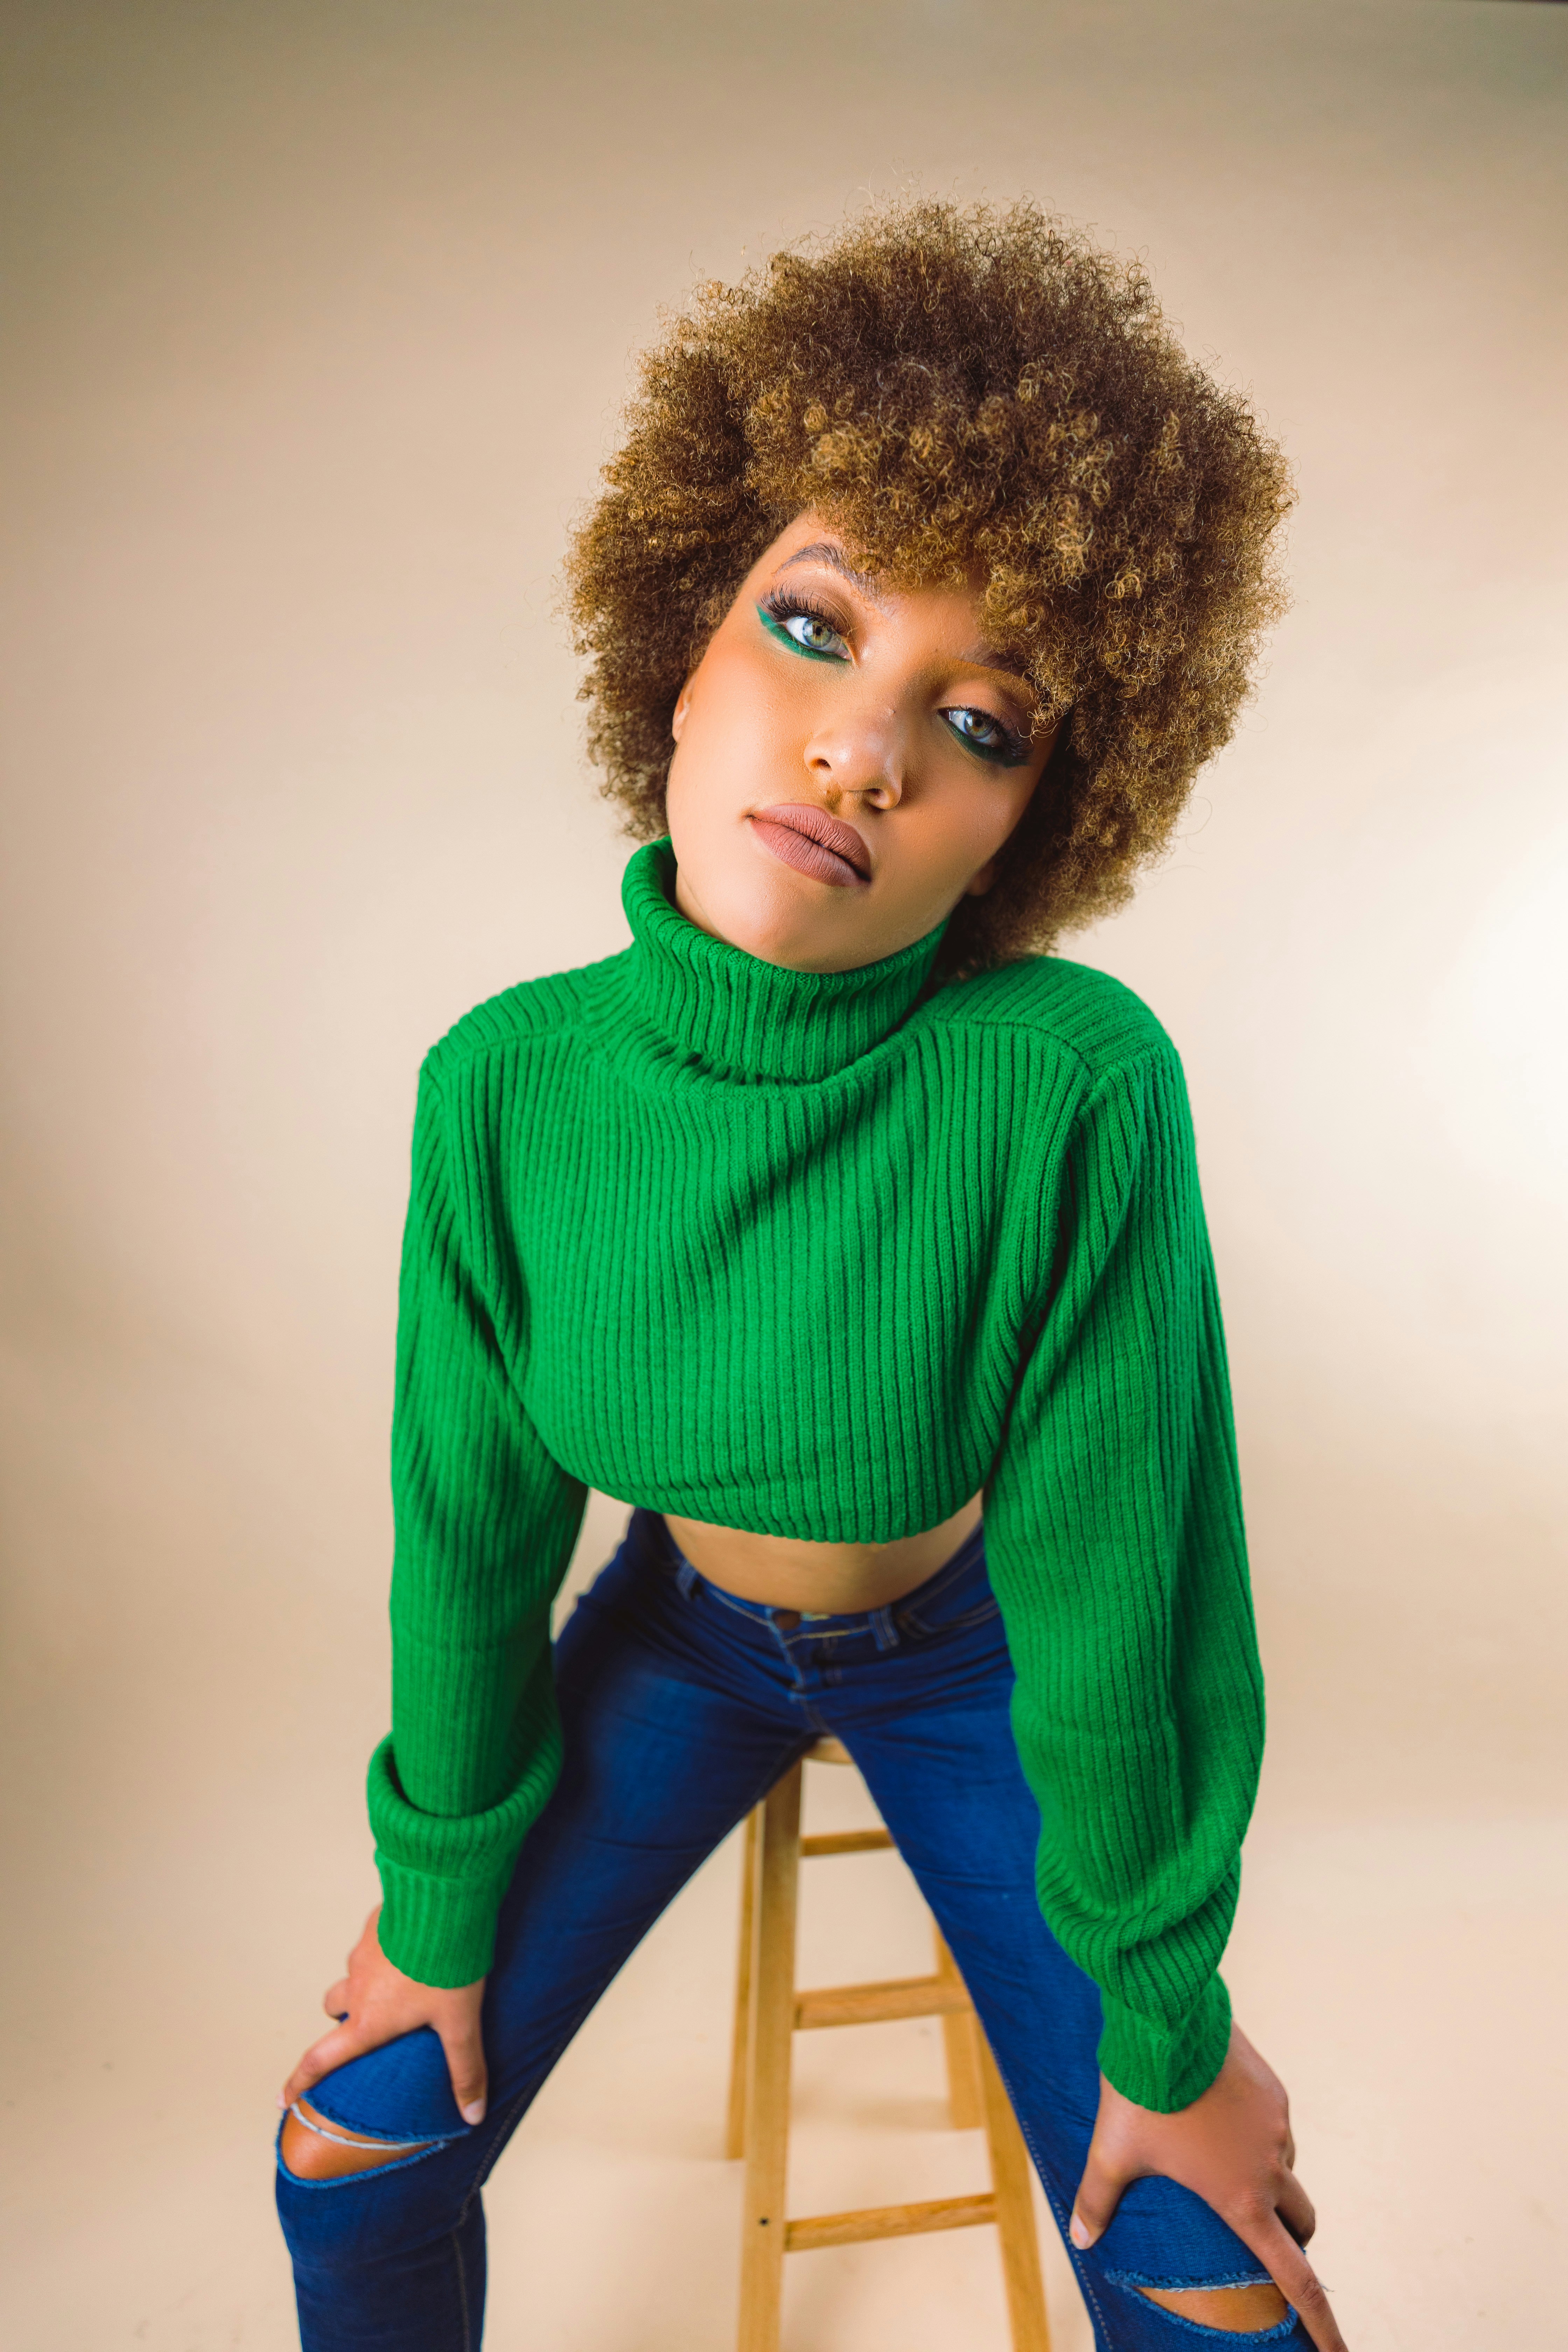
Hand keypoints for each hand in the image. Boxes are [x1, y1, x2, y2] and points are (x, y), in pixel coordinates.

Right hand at [281, 1905, 488, 2125]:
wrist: (445, 1901)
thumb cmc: (449, 1967)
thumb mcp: (461, 2023)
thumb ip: (465, 2068)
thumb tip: (473, 2116)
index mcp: (369, 2020)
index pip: (321, 2059)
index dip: (299, 2083)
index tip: (281, 2099)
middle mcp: (357, 1987)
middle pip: (333, 2008)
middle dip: (343, 2019)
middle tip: (369, 2024)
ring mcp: (363, 1952)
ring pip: (353, 1973)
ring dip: (366, 1982)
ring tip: (402, 1981)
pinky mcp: (376, 1924)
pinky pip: (373, 1942)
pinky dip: (386, 1949)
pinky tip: (415, 1944)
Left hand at [1071, 2022, 1345, 2351]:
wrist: (1166, 2021)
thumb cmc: (1141, 2093)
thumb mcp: (1113, 2152)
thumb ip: (1099, 2200)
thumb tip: (1081, 2237)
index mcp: (1241, 2199)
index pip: (1294, 2277)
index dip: (1322, 2324)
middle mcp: (1270, 2167)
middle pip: (1301, 2222)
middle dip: (1291, 2238)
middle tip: (1264, 2236)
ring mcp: (1278, 2126)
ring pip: (1286, 2166)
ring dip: (1268, 2175)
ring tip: (1217, 2154)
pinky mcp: (1275, 2089)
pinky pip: (1275, 2124)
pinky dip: (1257, 2132)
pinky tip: (1220, 2111)